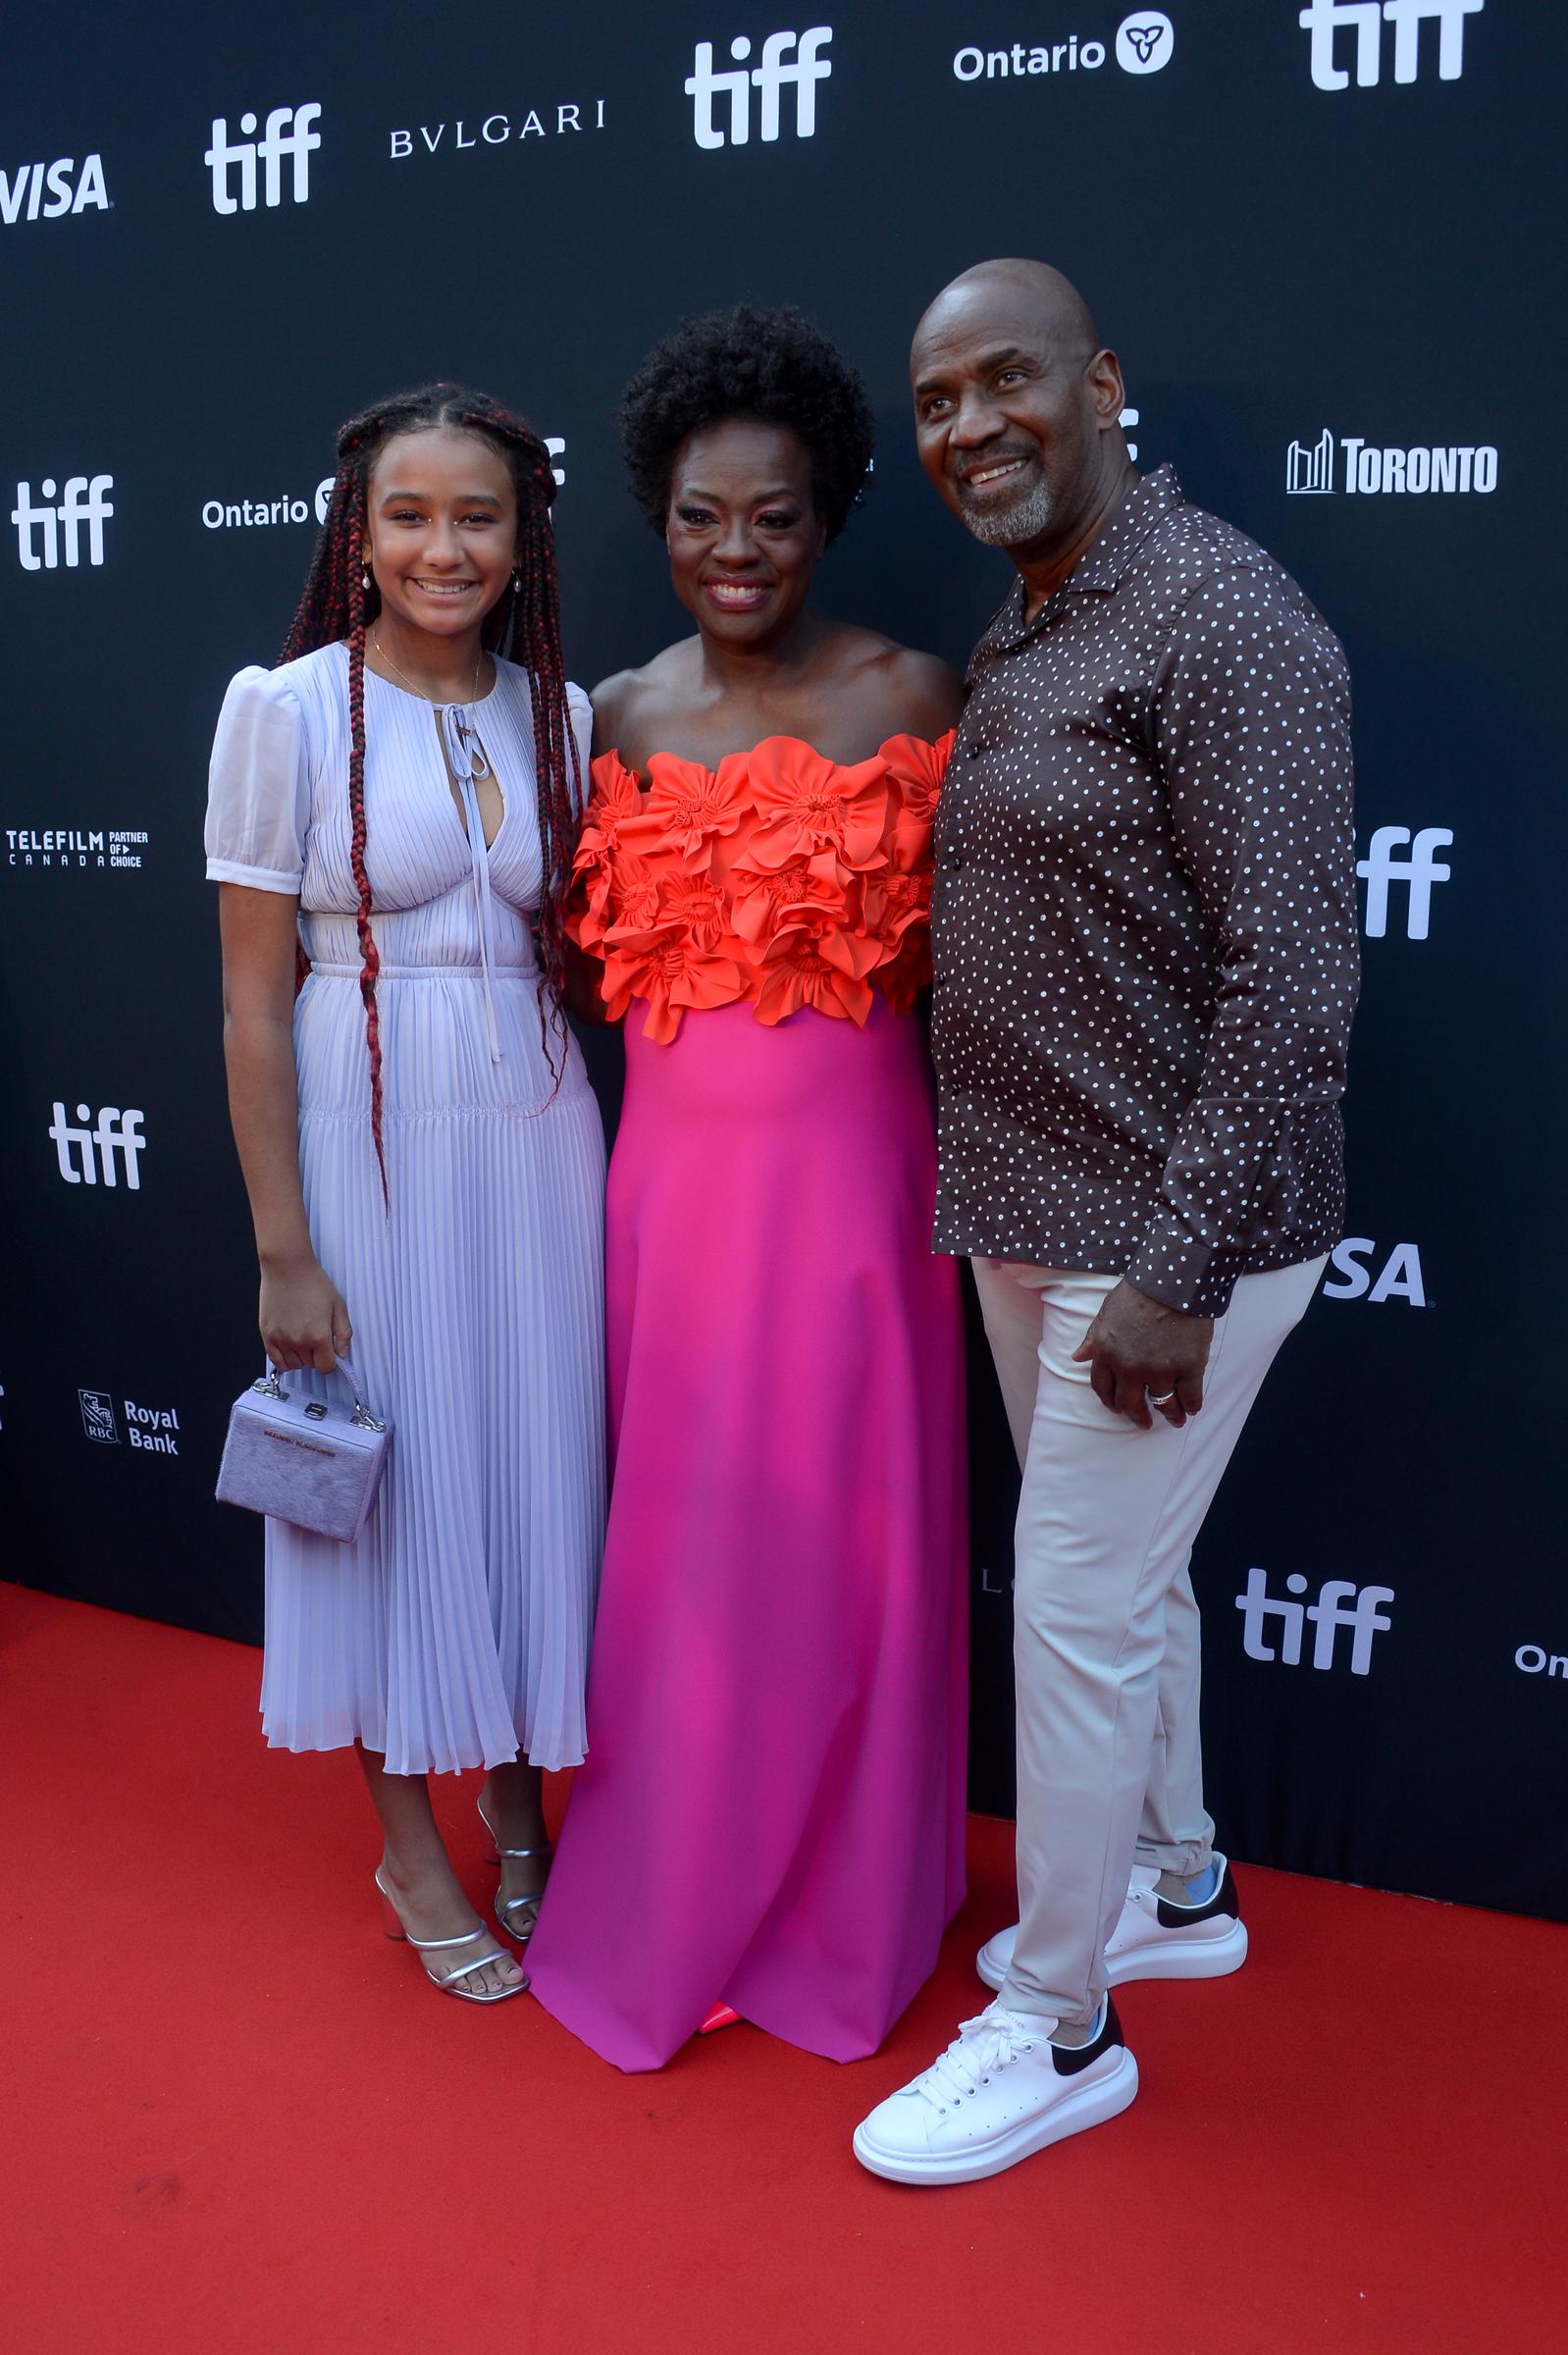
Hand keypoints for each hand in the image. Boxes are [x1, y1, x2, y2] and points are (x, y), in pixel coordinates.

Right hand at [259, 1253, 352, 1373]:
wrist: (287, 1268)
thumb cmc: (313, 1283)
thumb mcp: (338, 1306)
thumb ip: (343, 1333)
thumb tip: (342, 1353)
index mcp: (319, 1336)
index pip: (326, 1367)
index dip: (330, 1361)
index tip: (329, 1352)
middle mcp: (298, 1342)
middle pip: (310, 1365)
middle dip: (316, 1355)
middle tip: (316, 1337)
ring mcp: (280, 1340)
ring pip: (294, 1365)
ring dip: (300, 1357)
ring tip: (302, 1338)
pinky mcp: (267, 1335)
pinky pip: (276, 1361)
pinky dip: (284, 1359)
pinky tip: (289, 1347)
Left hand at [1071, 1279, 1212, 1428]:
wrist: (1173, 1281)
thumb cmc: (1138, 1292)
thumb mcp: (1106, 1312)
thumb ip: (1093, 1338)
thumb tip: (1078, 1357)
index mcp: (1107, 1353)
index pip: (1102, 1388)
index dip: (1110, 1401)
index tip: (1117, 1408)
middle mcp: (1130, 1367)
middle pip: (1130, 1403)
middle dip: (1137, 1416)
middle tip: (1144, 1422)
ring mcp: (1160, 1370)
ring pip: (1163, 1405)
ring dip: (1169, 1416)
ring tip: (1175, 1420)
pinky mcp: (1188, 1368)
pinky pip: (1190, 1397)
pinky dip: (1192, 1406)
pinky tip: (1191, 1408)